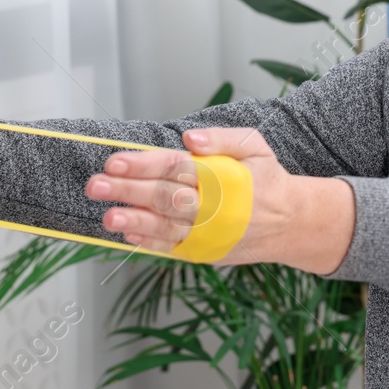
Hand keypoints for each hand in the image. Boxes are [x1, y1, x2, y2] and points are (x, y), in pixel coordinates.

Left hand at [84, 127, 355, 272]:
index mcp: (221, 176)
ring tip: (108, 217)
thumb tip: (189, 137)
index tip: (114, 161)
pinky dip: (150, 243)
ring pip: (166, 228)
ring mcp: (209, 233)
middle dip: (129, 191)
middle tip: (96, 185)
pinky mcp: (206, 251)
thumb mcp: (255, 146)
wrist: (292, 223)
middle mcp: (214, 207)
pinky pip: (174, 248)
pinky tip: (128, 235)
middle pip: (165, 197)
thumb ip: (223, 138)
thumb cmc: (267, 179)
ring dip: (134, 222)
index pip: (176, 167)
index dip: (144, 164)